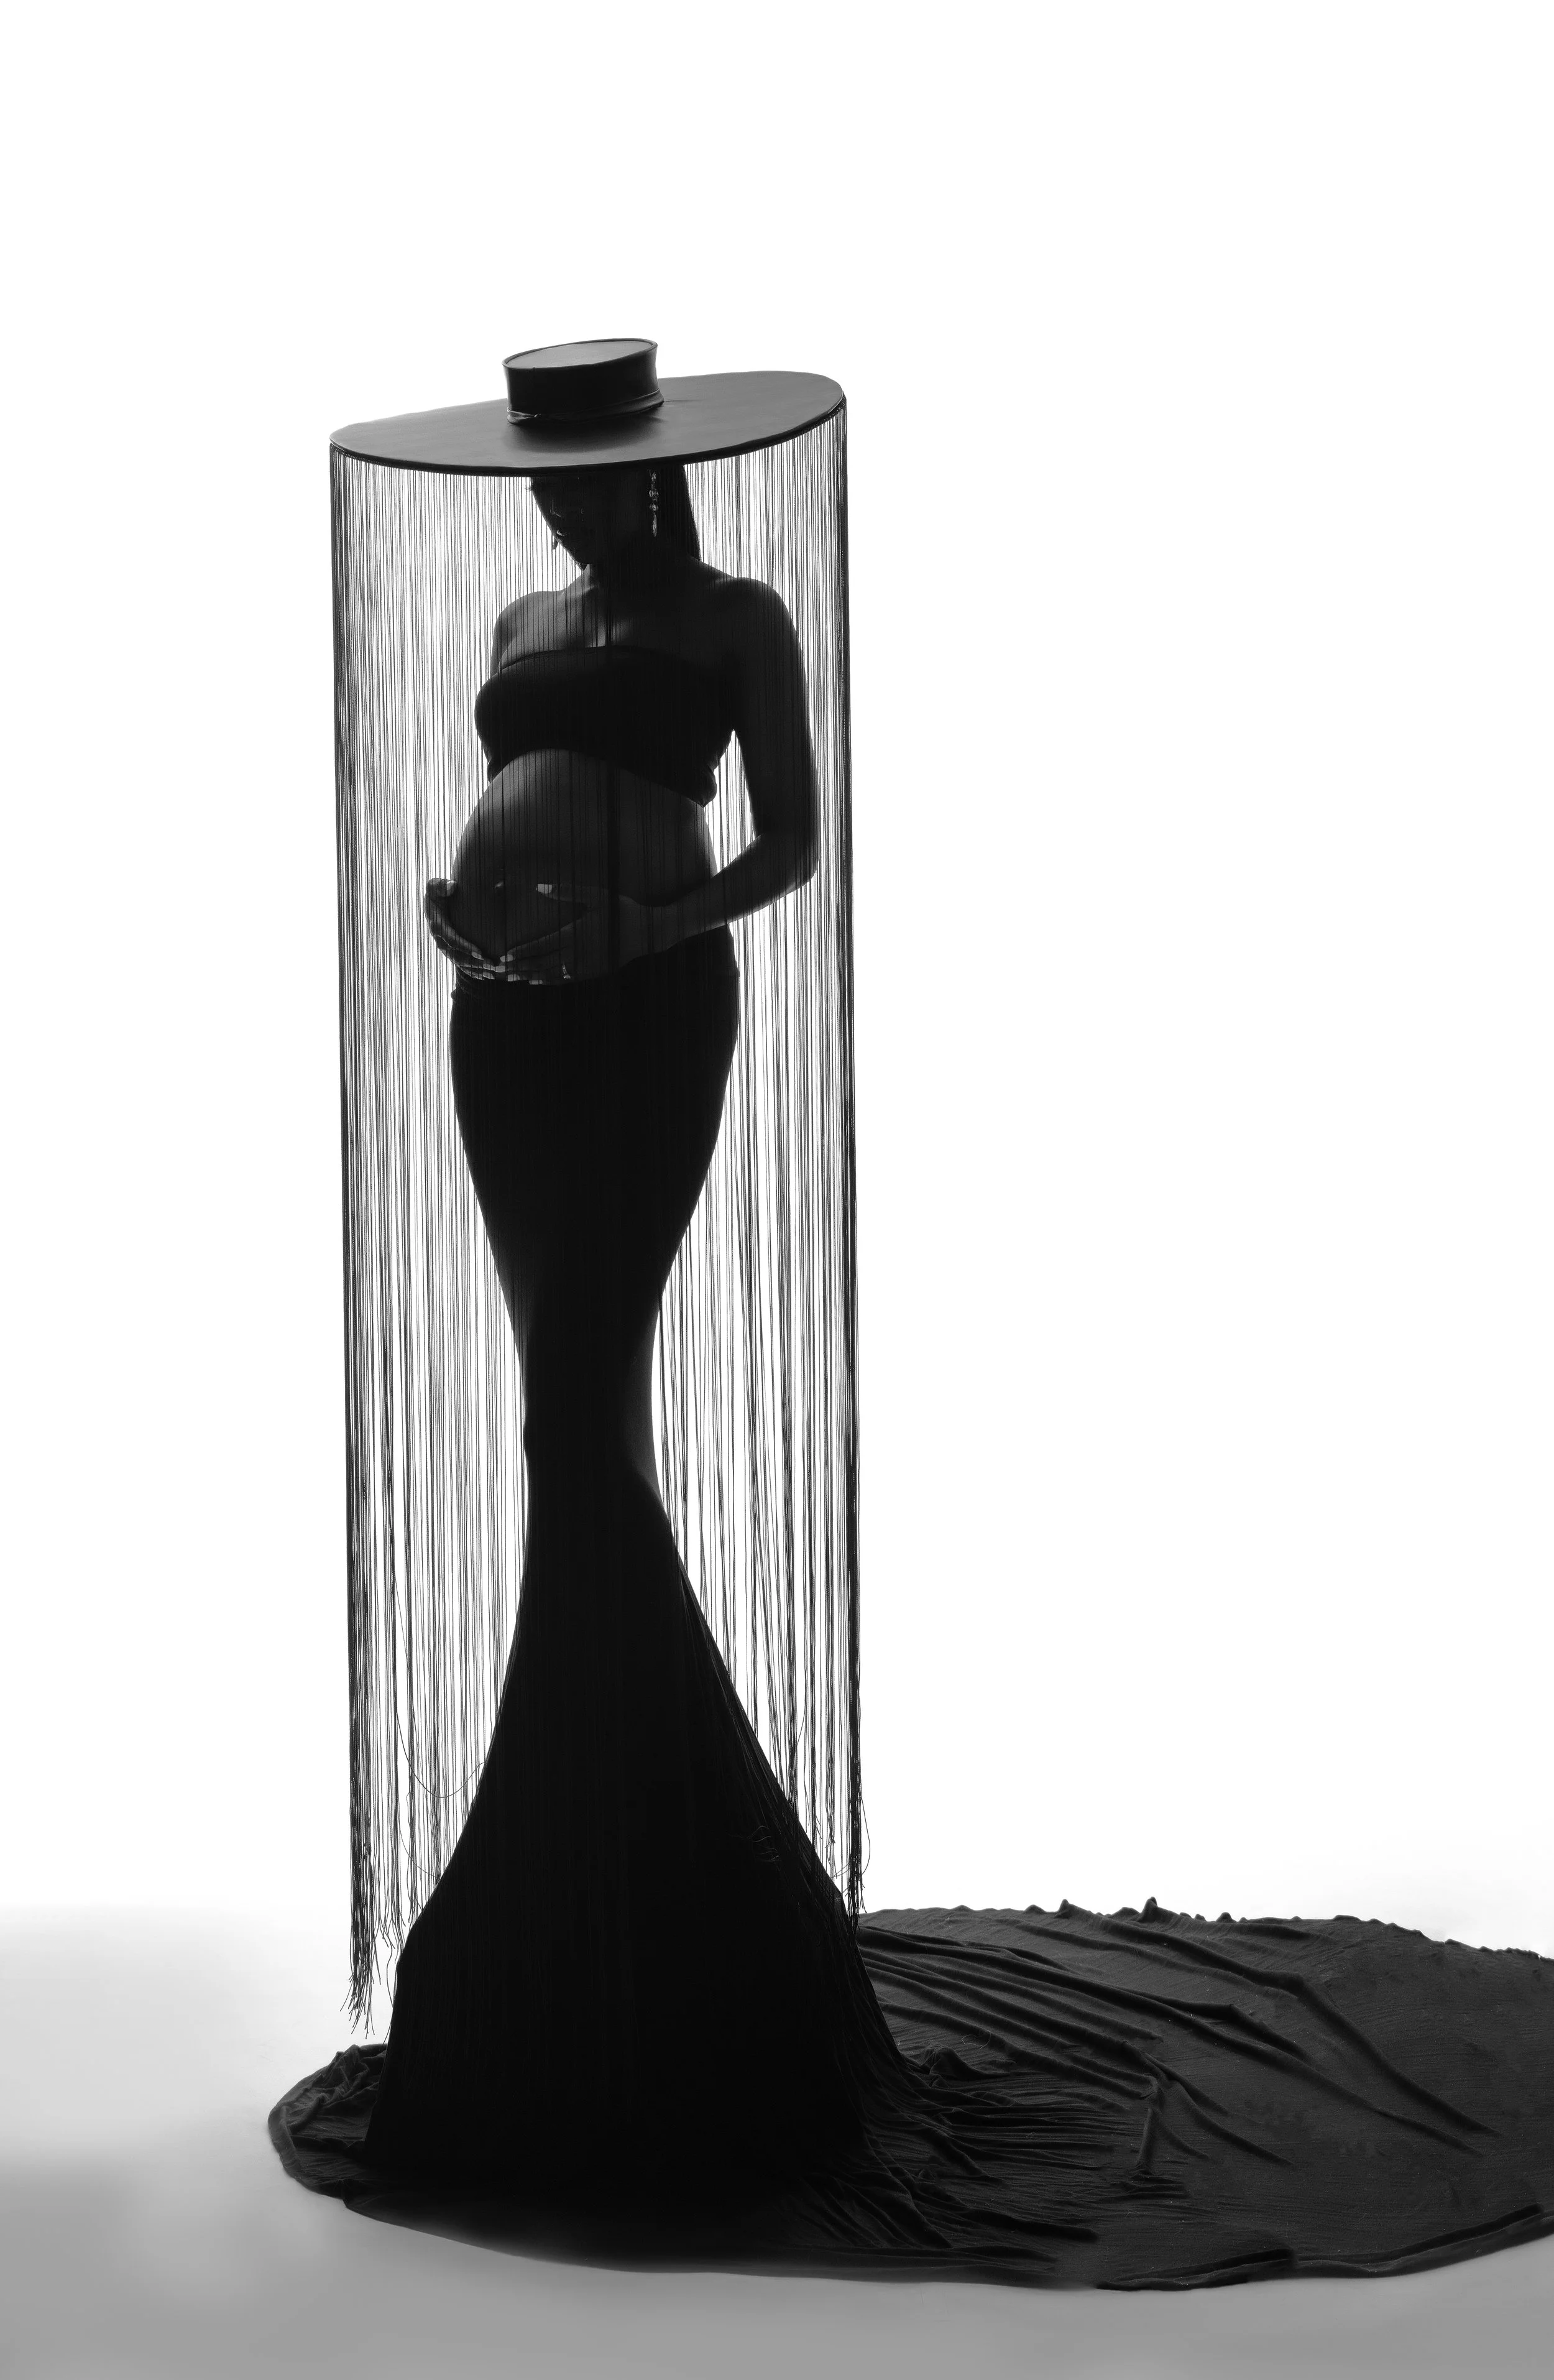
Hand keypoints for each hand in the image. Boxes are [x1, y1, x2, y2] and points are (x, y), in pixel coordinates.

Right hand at [423, 878, 507, 978]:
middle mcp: (440, 940)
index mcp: (438, 926)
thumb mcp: (435, 886)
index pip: (452, 940)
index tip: (480, 953)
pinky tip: (486, 977)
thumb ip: (441, 885)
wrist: (434, 902)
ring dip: (477, 970)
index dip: (465, 948)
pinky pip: (461, 965)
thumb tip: (452, 886)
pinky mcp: (451, 951)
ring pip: (461, 964)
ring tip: (494, 973)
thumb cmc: (438, 892)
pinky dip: (473, 972)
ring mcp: (445, 948)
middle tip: (493, 966)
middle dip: (475, 963)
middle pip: (458, 956)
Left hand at [497, 889, 657, 982]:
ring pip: (551, 975)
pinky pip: (565, 980)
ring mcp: (585, 966)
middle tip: (498, 972)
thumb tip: (540, 886)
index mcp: (575, 934)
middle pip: (541, 964)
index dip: (521, 953)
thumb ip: (568, 890)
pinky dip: (548, 981)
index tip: (504, 957)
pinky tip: (535, 981)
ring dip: (529, 976)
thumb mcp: (596, 895)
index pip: (541, 946)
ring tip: (511, 978)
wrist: (647, 933)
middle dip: (518, 968)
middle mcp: (578, 953)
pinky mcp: (592, 972)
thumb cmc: (622, 910)